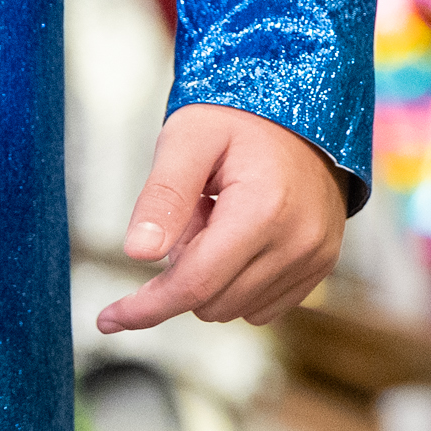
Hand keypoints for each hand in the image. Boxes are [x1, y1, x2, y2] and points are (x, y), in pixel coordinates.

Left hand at [94, 103, 346, 332]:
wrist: (303, 111)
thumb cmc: (242, 118)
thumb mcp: (189, 138)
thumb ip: (163, 196)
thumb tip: (139, 253)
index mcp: (264, 208)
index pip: (195, 284)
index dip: (146, 307)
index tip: (109, 319)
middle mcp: (299, 239)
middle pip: (211, 303)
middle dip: (184, 271)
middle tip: (193, 214)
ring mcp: (316, 255)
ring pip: (235, 309)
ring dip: (213, 278)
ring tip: (221, 220)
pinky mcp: (322, 263)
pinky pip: (263, 307)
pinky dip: (240, 284)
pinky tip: (244, 239)